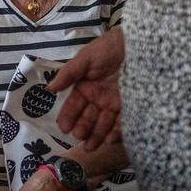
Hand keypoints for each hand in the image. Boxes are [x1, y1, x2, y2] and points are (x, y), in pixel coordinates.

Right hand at [48, 28, 124, 149]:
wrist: (141, 44)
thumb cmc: (109, 48)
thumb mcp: (86, 57)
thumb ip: (68, 74)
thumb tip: (48, 89)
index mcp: (85, 85)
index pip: (74, 104)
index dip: (68, 116)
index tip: (63, 128)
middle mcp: (99, 97)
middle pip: (88, 117)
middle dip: (82, 128)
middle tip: (77, 137)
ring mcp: (115, 102)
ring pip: (104, 123)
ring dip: (96, 135)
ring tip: (90, 146)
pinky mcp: (132, 106)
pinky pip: (122, 123)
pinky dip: (115, 132)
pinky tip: (109, 140)